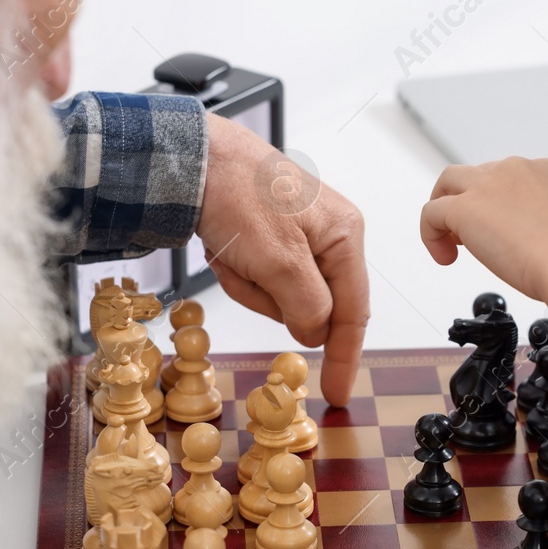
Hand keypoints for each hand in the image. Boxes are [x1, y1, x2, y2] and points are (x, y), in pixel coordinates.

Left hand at [195, 114, 369, 406]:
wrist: (193, 156)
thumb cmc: (240, 194)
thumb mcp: (279, 259)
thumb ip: (309, 305)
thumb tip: (318, 333)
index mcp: (344, 236)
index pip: (354, 311)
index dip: (345, 356)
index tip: (337, 392)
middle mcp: (329, 237)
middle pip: (311, 306)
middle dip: (270, 297)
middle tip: (245, 269)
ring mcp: (299, 238)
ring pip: (280, 297)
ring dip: (249, 284)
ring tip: (232, 251)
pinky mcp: (271, 238)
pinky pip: (260, 279)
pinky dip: (238, 271)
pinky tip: (225, 246)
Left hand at [421, 157, 547, 310]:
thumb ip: (538, 222)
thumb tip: (521, 239)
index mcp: (545, 170)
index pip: (505, 177)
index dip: (494, 204)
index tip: (500, 232)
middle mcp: (515, 169)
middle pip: (474, 175)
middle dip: (467, 202)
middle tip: (469, 236)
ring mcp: (488, 184)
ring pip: (448, 183)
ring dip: (445, 212)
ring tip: (450, 243)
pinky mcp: (466, 207)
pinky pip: (431, 213)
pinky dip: (431, 235)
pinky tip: (445, 258)